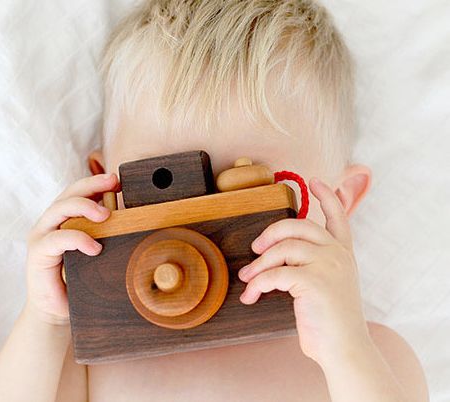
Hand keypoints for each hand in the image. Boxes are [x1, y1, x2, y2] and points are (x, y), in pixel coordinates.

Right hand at [25, 173, 118, 324]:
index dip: (96, 182)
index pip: (78, 192)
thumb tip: (136, 221)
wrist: (57, 311)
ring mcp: (42, 235)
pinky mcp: (38, 253)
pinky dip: (77, 239)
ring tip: (106, 215)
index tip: (117, 180)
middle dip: (92, 186)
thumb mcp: (96, 252)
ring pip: (60, 209)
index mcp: (65, 218)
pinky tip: (94, 247)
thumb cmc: (79, 279)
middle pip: (69, 193)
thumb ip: (107, 235)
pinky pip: (57, 238)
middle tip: (113, 185)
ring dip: (85, 207)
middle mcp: (51, 222)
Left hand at [238, 177, 370, 365]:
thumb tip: (274, 254)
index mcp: (343, 254)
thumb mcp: (329, 286)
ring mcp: (328, 265)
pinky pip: (275, 274)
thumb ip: (313, 265)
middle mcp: (338, 255)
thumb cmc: (330, 322)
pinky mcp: (315, 281)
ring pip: (283, 249)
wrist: (344, 350)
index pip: (338, 217)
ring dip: (258, 264)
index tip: (315, 180)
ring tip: (247, 278)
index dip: (327, 196)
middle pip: (299, 225)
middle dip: (272, 232)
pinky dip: (257, 284)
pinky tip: (251, 296)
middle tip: (255, 247)